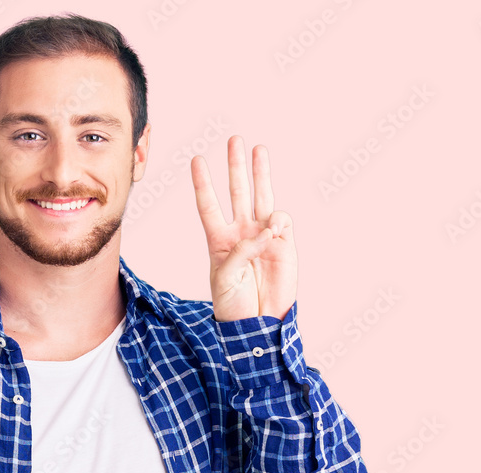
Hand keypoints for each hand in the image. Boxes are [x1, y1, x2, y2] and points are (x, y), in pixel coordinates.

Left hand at [191, 135, 297, 321]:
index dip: (203, 183)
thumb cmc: (234, 305)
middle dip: (235, 167)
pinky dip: (278, 220)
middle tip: (234, 140)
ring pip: (261, 197)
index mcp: (218, 240)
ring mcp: (263, 236)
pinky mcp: (284, 245)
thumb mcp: (225, 279)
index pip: (209, 205)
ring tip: (258, 150)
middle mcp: (241, 233)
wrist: (258, 324)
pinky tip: (274, 227)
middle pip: (237, 192)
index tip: (197, 160)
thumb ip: (240, 252)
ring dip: (260, 174)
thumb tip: (266, 230)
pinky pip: (281, 223)